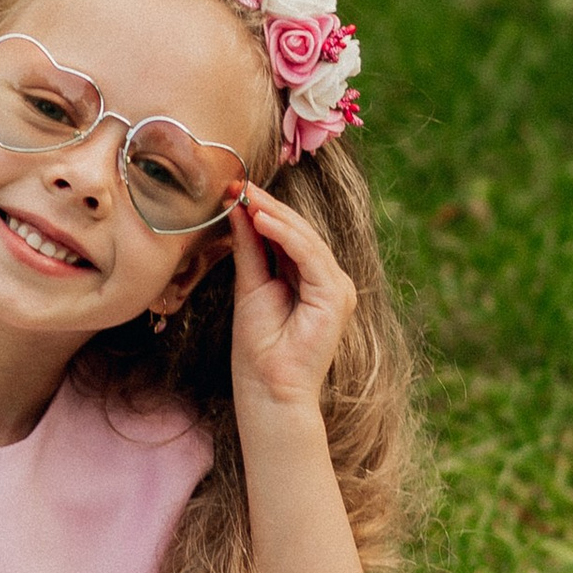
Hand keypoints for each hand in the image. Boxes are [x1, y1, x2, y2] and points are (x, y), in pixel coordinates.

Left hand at [225, 183, 355, 411]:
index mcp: (312, 279)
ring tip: (246, 196)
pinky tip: (262, 219)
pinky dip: (286, 236)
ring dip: (274, 215)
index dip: (263, 211)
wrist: (268, 388)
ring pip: (306, 239)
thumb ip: (249, 248)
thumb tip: (237, 209)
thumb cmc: (258, 347)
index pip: (289, 235)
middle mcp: (330, 280)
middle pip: (300, 232)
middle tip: (238, 184)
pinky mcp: (336, 297)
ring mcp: (338, 288)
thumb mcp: (250, 286)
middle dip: (267, 206)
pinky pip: (311, 257)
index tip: (234, 189)